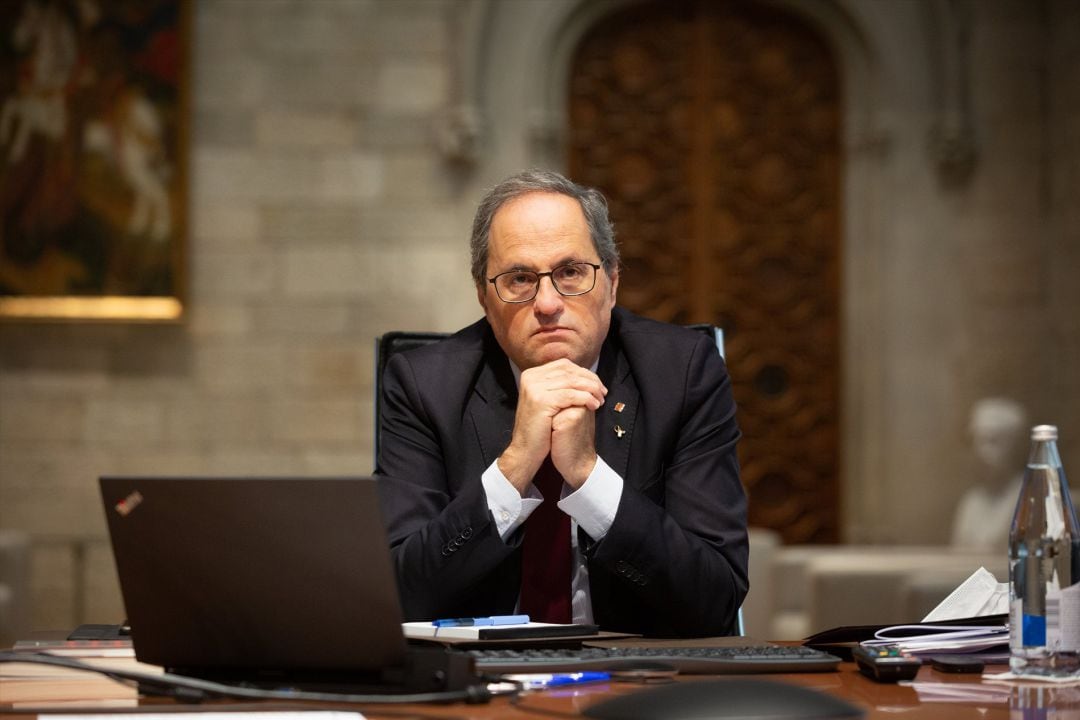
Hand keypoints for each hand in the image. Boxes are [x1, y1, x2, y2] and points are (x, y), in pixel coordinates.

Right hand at [497, 359, 605, 492]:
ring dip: (591, 390)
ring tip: (601, 400)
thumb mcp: (548, 400)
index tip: (598, 385)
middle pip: (569, 371)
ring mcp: (534, 387)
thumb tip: (585, 375)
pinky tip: (594, 406)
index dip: (584, 373)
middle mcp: (531, 377)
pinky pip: (570, 395)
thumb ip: (561, 385)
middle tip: (603, 392)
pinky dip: (585, 399)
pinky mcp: (540, 400)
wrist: (526, 450)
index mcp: (532, 374)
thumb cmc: (541, 428)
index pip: (564, 365)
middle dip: (590, 381)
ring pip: (572, 382)